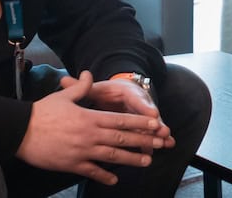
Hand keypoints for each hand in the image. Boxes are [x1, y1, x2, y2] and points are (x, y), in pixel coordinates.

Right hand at [16, 71, 171, 184]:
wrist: (21, 131)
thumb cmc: (42, 112)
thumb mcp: (64, 96)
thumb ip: (81, 87)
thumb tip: (89, 73)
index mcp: (90, 117)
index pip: (121, 120)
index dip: (140, 122)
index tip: (155, 124)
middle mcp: (90, 135)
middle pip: (122, 138)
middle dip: (143, 141)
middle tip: (160, 144)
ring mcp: (82, 151)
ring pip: (112, 156)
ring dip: (131, 159)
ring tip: (146, 161)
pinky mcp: (72, 164)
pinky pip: (92, 171)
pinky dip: (104, 175)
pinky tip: (115, 180)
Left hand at [57, 73, 174, 151]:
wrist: (121, 92)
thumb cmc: (108, 92)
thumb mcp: (97, 88)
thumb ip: (81, 87)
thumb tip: (64, 81)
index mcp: (128, 93)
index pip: (138, 99)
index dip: (145, 107)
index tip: (153, 113)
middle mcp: (139, 104)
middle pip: (149, 115)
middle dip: (157, 124)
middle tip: (163, 132)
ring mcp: (142, 116)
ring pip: (152, 126)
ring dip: (159, 135)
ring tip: (167, 143)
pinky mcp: (142, 126)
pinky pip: (149, 135)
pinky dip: (154, 142)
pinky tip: (158, 151)